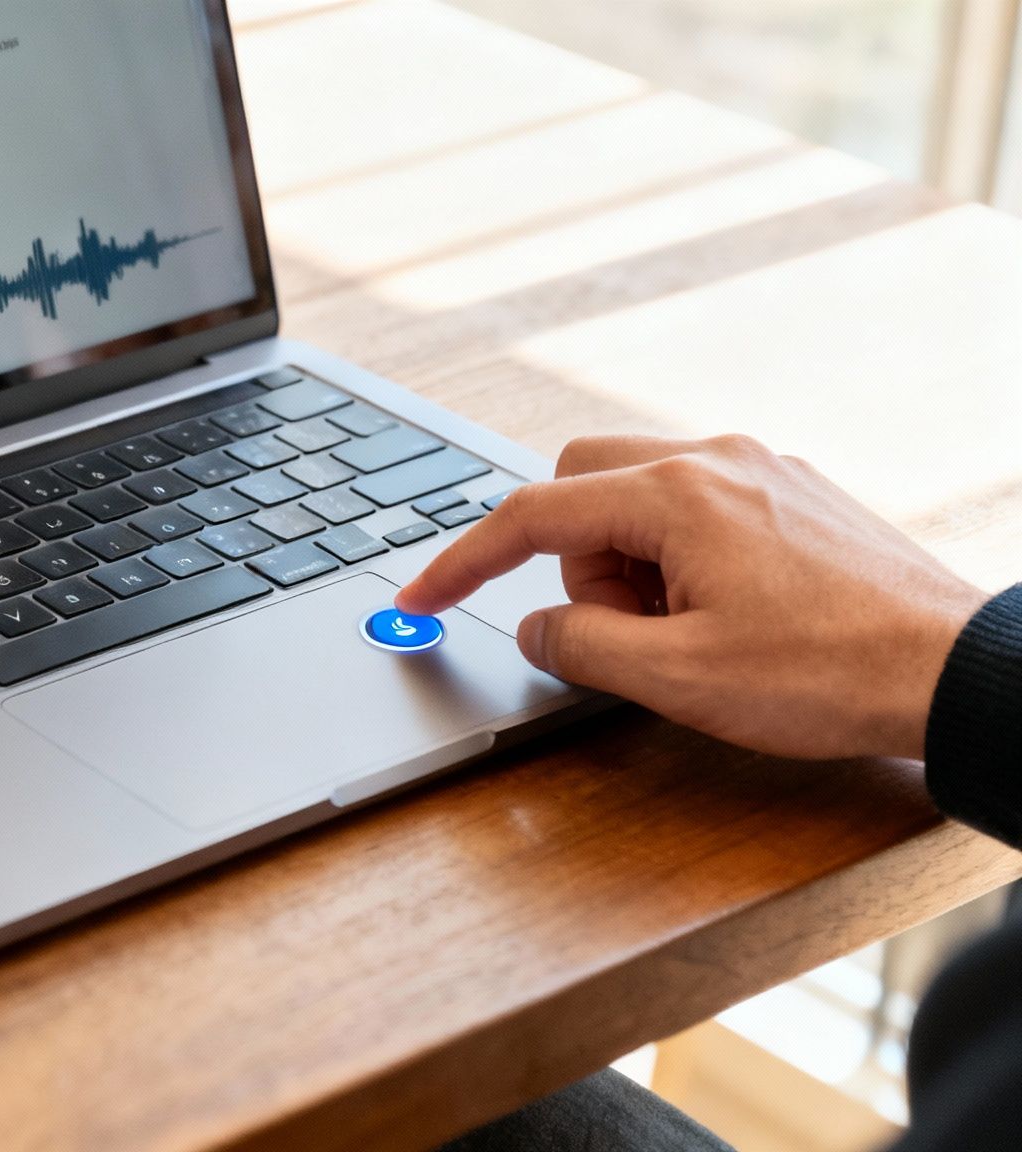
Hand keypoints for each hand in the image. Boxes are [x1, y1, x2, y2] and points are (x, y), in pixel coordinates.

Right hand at [395, 435, 987, 759]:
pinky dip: (678, 558)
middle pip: (579, 483)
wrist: (956, 671)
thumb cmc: (829, 674)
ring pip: (638, 497)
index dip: (461, 563)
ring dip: (629, 565)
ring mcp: (760, 469)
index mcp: (675, 496)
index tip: (418, 598)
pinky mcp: (794, 492)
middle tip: (616, 628)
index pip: (530, 515)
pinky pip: (696, 507)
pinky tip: (727, 617)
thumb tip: (535, 628)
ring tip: (689, 635)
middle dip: (571, 558)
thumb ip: (579, 646)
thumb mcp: (677, 680)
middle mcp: (714, 461)